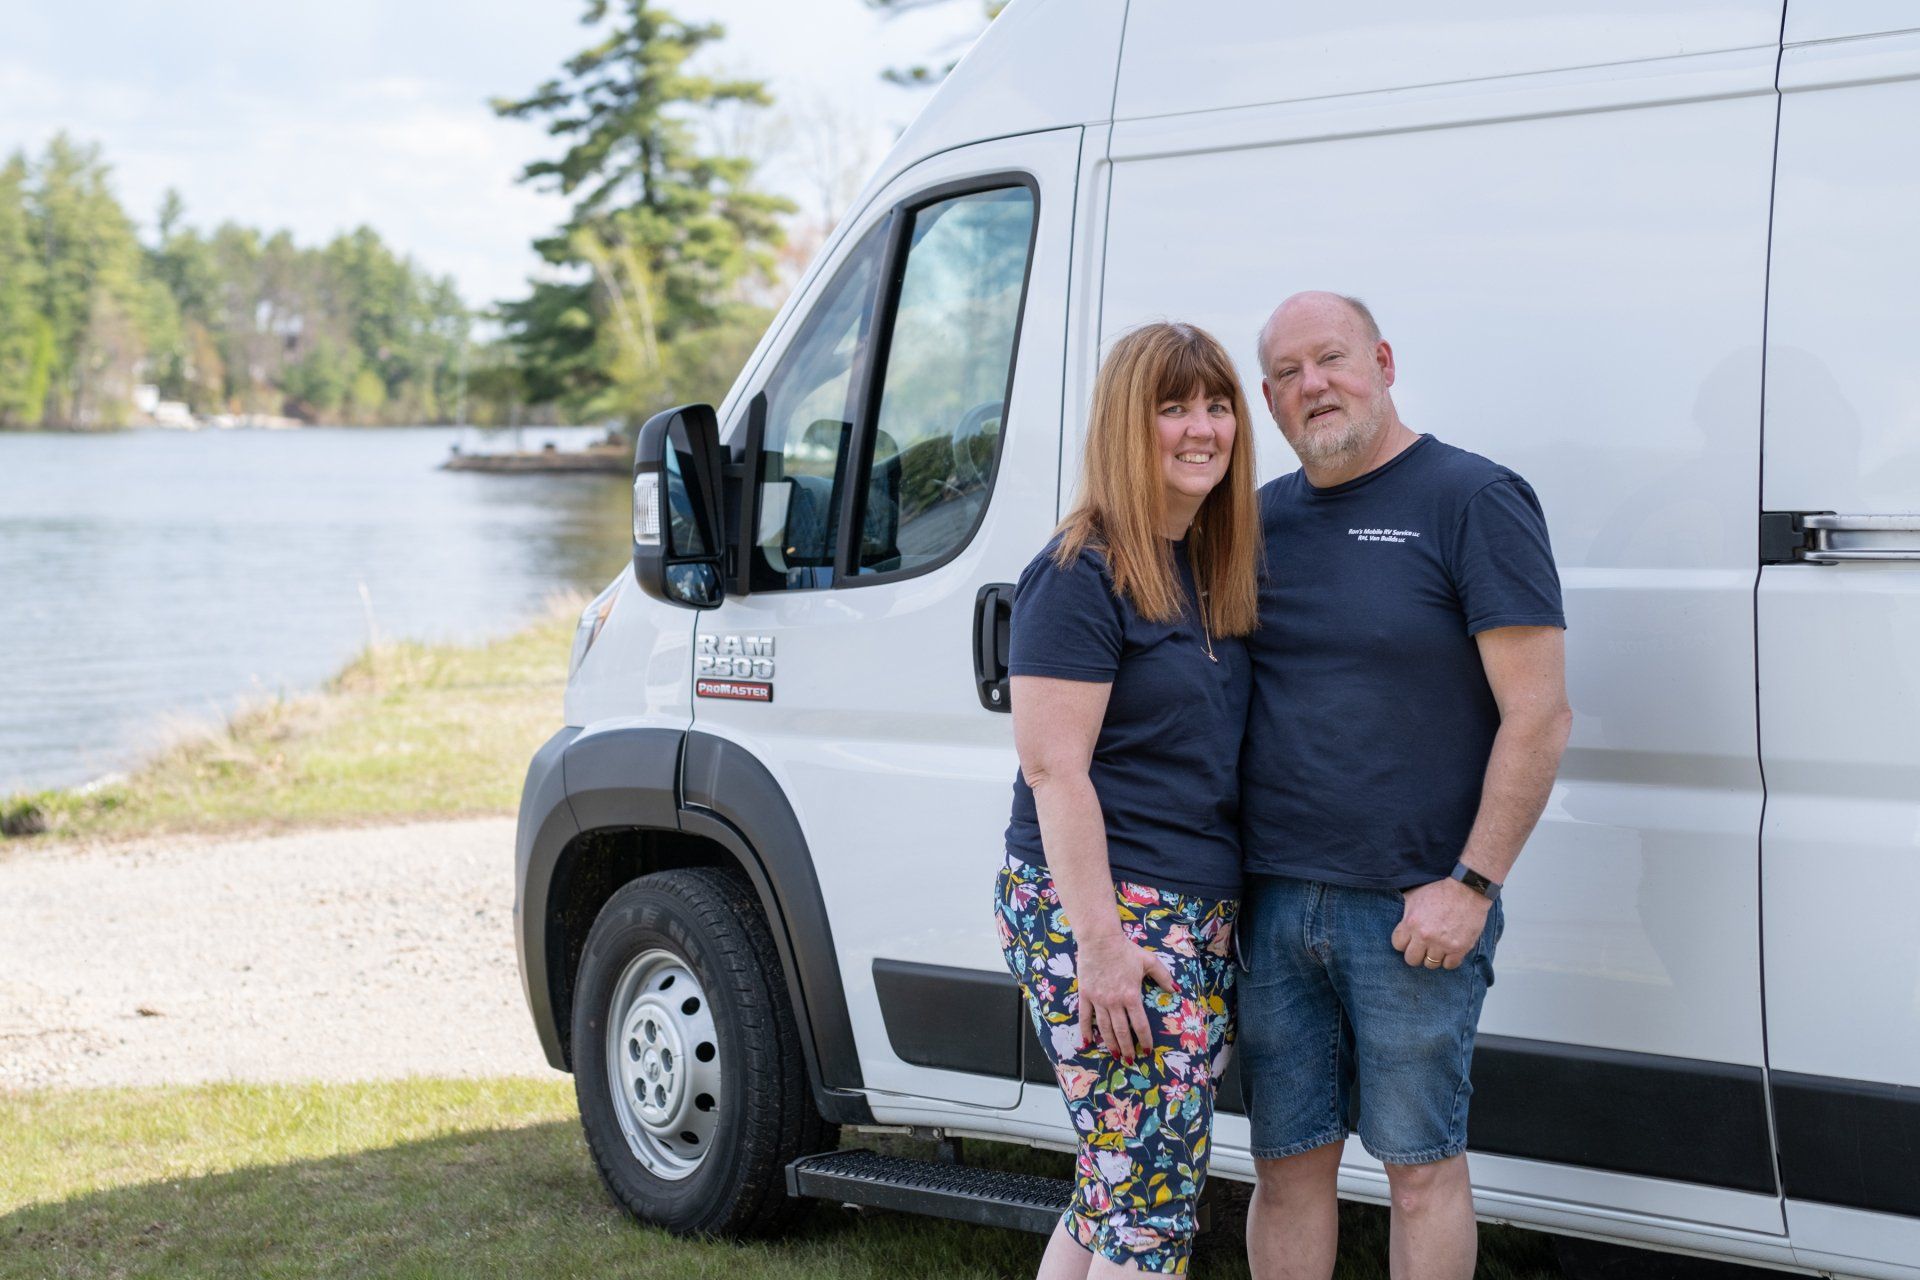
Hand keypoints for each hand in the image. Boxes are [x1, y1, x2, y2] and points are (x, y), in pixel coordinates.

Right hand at [1075, 934, 1176, 1061]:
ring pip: (1104, 1028)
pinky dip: (1086, 1031)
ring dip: (1110, 1043)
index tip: (1148, 1050)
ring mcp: (1099, 1000)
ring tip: (1115, 1055)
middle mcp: (1115, 1002)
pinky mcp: (1086, 995)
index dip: (1145, 1039)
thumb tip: (1176, 989)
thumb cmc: (1126, 950)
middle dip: (1128, 1048)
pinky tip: (1088, 1043)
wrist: (1100, 940)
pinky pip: (1085, 1017)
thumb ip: (1163, 976)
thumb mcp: (1149, 961)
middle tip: (1131, 1060)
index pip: (1140, 1025)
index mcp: (1131, 996)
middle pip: (1122, 1031)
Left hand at [1391, 878, 1490, 970]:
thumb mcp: (1414, 895)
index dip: (1403, 942)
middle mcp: (1425, 936)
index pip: (1397, 945)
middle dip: (1416, 953)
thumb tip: (1399, 922)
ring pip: (1430, 964)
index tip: (1410, 939)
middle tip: (1423, 947)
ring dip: (1433, 957)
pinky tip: (1450, 950)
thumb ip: (1405, 912)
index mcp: (1411, 923)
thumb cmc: (1439, 890)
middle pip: (1411, 960)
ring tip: (1437, 948)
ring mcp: (1443, 944)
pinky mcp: (1460, 948)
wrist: (1467, 889)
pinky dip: (1449, 960)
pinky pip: (1449, 965)